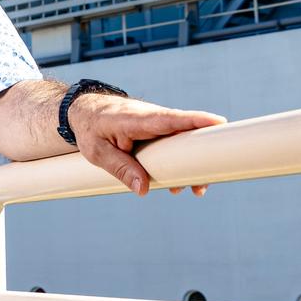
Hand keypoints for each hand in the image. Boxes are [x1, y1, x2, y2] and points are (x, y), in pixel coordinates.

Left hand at [68, 93, 224, 195]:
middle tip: (202, 185)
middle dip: (198, 157)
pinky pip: (172, 144)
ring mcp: (155, 124)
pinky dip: (178, 161)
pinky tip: (177, 183)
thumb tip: (143, 190)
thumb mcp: (97, 151)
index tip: (218, 123)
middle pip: (183, 134)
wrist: (82, 111)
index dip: (194, 120)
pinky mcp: (155, 131)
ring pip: (180, 142)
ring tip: (194, 189)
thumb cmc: (90, 128)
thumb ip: (120, 168)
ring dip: (189, 164)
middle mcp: (151, 118)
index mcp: (136, 119)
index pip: (169, 119)